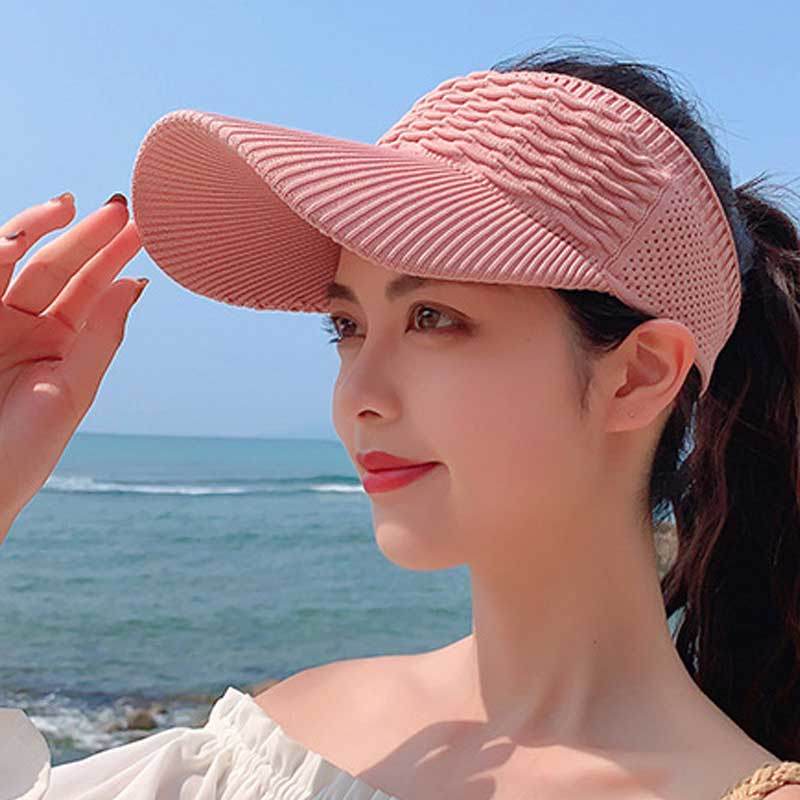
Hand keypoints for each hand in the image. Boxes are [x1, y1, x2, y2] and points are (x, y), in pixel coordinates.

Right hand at [0, 193, 143, 542]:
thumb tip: (135, 286)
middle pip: (55, 269)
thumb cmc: (20, 453)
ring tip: (72, 208)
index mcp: (57, 346)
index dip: (112, 259)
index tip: (143, 230)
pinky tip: (21, 238)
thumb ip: (99, 336)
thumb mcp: (70, 391)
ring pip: (12, 263)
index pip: (88, 291)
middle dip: (85, 237)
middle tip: (118, 209)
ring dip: (39, 232)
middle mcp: (22, 328)